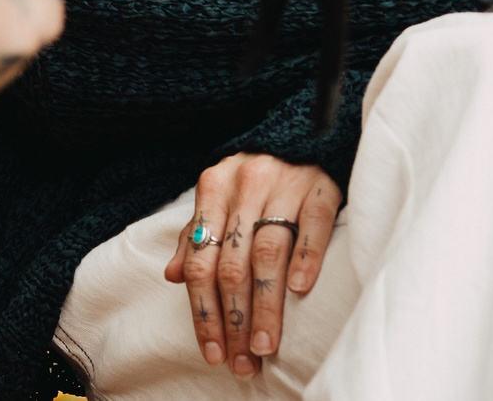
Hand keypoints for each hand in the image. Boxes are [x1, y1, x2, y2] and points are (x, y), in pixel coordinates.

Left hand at [165, 152, 340, 375]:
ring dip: (266, 305)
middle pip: (232, 263)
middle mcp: (245, 185)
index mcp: (213, 188)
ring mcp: (285, 184)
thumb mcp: (220, 197)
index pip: (200, 260)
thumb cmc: (257, 175)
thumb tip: (171, 276)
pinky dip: (305, 259)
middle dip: (234, 319)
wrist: (303, 130)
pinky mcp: (321, 187)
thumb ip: (196, 234)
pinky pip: (313, 226)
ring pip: (268, 252)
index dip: (203, 310)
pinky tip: (299, 291)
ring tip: (264, 345)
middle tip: (240, 361)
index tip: (211, 349)